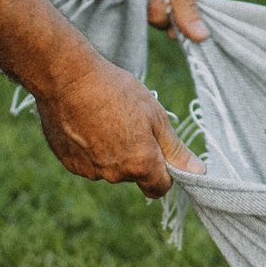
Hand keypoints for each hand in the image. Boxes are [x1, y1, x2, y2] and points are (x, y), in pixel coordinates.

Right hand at [32, 57, 204, 197]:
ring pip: (109, 167)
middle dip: (136, 155)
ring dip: (112, 151)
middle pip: (134, 174)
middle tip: (130, 122)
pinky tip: (87, 122)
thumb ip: (176, 149)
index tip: (160, 151)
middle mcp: (113, 175)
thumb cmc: (116, 92)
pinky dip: (90, 148)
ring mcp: (88, 170)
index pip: (159, 188)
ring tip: (106, 117)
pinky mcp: (68, 162)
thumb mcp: (156, 116)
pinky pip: (88, 161)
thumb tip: (198, 173)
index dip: (164, 173)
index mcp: (140, 165)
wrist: (67, 78)